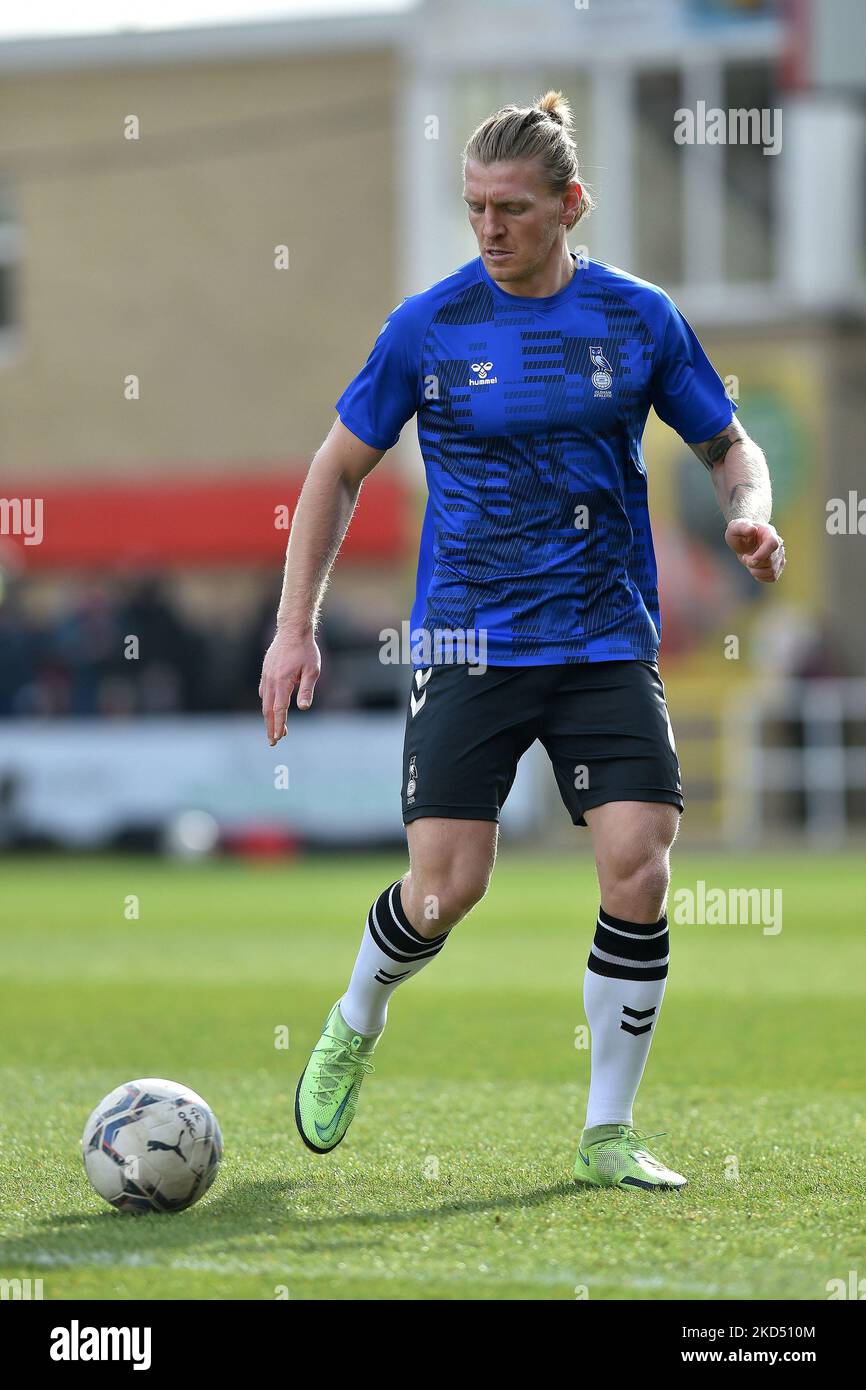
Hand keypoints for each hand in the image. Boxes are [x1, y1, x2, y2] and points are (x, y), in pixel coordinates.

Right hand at [258, 628, 320, 745]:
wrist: (292, 630)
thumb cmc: (306, 650)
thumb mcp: (312, 670)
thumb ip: (306, 689)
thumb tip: (302, 708)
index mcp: (282, 681)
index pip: (279, 709)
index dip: (279, 725)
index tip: (278, 738)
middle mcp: (271, 680)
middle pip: (269, 709)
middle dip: (271, 726)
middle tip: (273, 742)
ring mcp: (267, 676)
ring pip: (265, 701)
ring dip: (270, 717)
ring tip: (275, 729)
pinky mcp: (266, 671)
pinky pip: (264, 691)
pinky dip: (267, 703)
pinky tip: (271, 708)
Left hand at [724, 519, 785, 583]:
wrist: (745, 538)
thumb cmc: (739, 532)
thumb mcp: (735, 527)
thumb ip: (742, 527)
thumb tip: (753, 529)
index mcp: (769, 533)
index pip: (773, 544)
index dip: (762, 554)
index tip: (749, 560)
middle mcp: (778, 544)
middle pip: (770, 561)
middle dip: (753, 563)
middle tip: (745, 557)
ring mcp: (780, 555)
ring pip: (772, 571)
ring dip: (756, 571)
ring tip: (750, 563)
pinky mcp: (778, 566)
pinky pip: (772, 577)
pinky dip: (761, 577)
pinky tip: (754, 569)